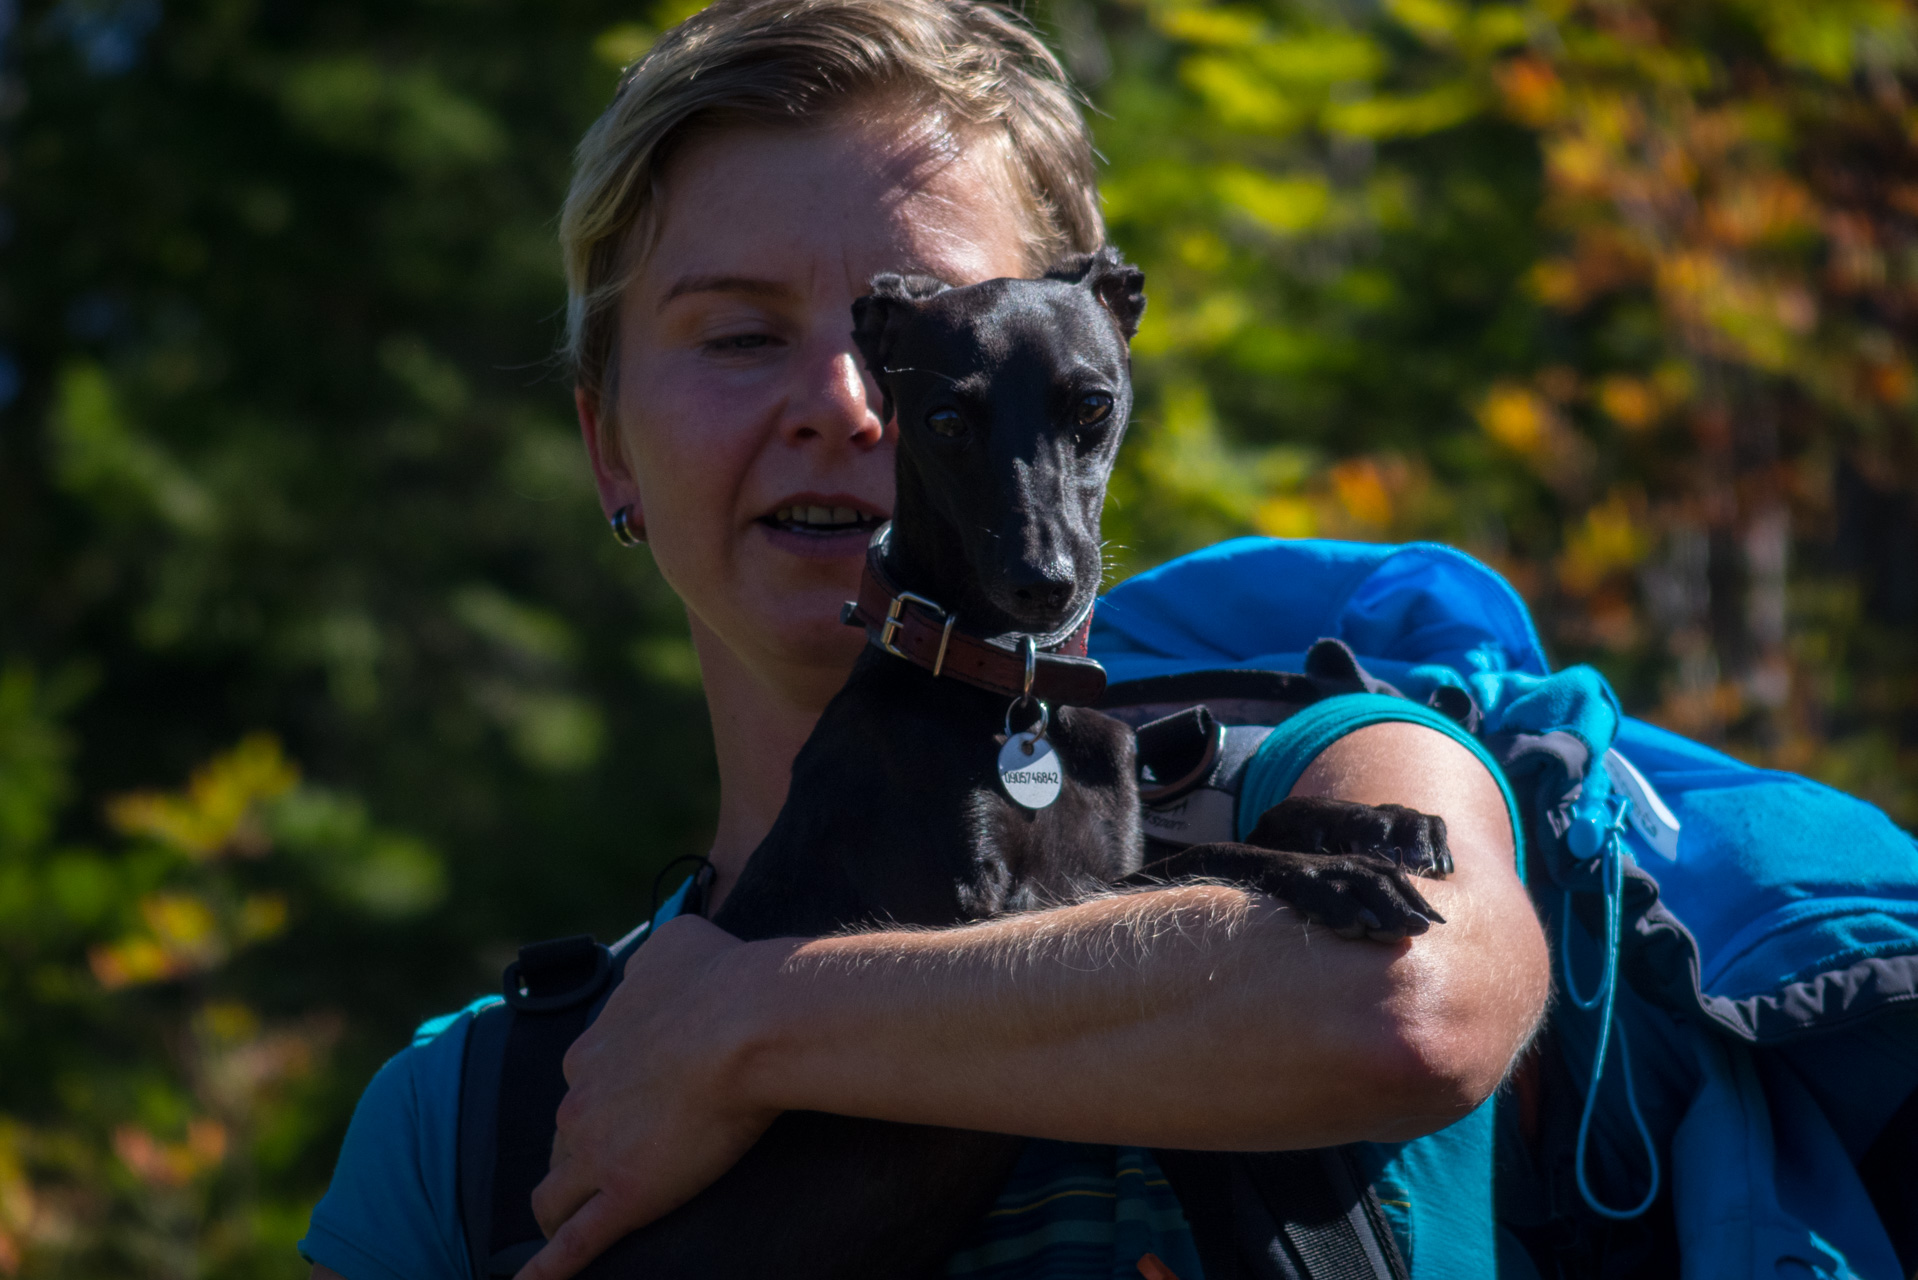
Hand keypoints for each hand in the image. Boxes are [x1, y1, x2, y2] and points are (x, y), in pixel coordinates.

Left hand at [514, 914, 783, 1279]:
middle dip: (579, 1155)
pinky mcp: (625, 1195)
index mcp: (592, 1048)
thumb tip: (654, 966)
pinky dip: (544, 1271)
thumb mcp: (675, 946)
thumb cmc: (723, 978)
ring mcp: (597, 1152)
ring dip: (560, 1209)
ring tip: (569, 1228)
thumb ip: (652, 963)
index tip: (624, 1109)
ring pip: (555, 1193)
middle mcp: (581, 1100)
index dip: (601, 1101)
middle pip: (564, 1140)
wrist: (750, 1021)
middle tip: (609, 1168)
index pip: (582, 1085)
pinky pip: (573, 1246)